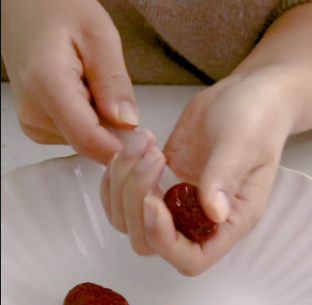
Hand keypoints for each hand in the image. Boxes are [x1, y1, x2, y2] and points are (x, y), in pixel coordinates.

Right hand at [1, 0, 137, 163]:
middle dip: (118, 131)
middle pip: (92, 144)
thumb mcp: (100, 36)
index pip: (88, 140)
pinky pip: (81, 136)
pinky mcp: (38, 127)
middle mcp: (33, 112)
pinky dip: (94, 120)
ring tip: (95, 85)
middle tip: (123, 98)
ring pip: (89, 142)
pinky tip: (87, 93)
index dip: (125, 149)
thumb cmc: (60, 11)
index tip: (150, 143)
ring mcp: (33, 123)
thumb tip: (128, 123)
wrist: (26, 9)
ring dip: (106, 122)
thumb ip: (114, 82)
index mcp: (45, 84)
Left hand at [101, 70, 294, 275]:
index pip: (192, 258)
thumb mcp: (244, 143)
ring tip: (144, 144)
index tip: (153, 201)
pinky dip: (116, 175)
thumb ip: (225, 176)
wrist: (250, 94)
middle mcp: (202, 219)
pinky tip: (133, 146)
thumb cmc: (258, 119)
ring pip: (129, 220)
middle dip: (137, 204)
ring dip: (124, 184)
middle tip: (151, 159)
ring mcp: (178, 202)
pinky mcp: (161, 182)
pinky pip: (123, 196)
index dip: (165, 241)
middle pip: (150, 243)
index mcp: (231, 220)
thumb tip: (214, 213)